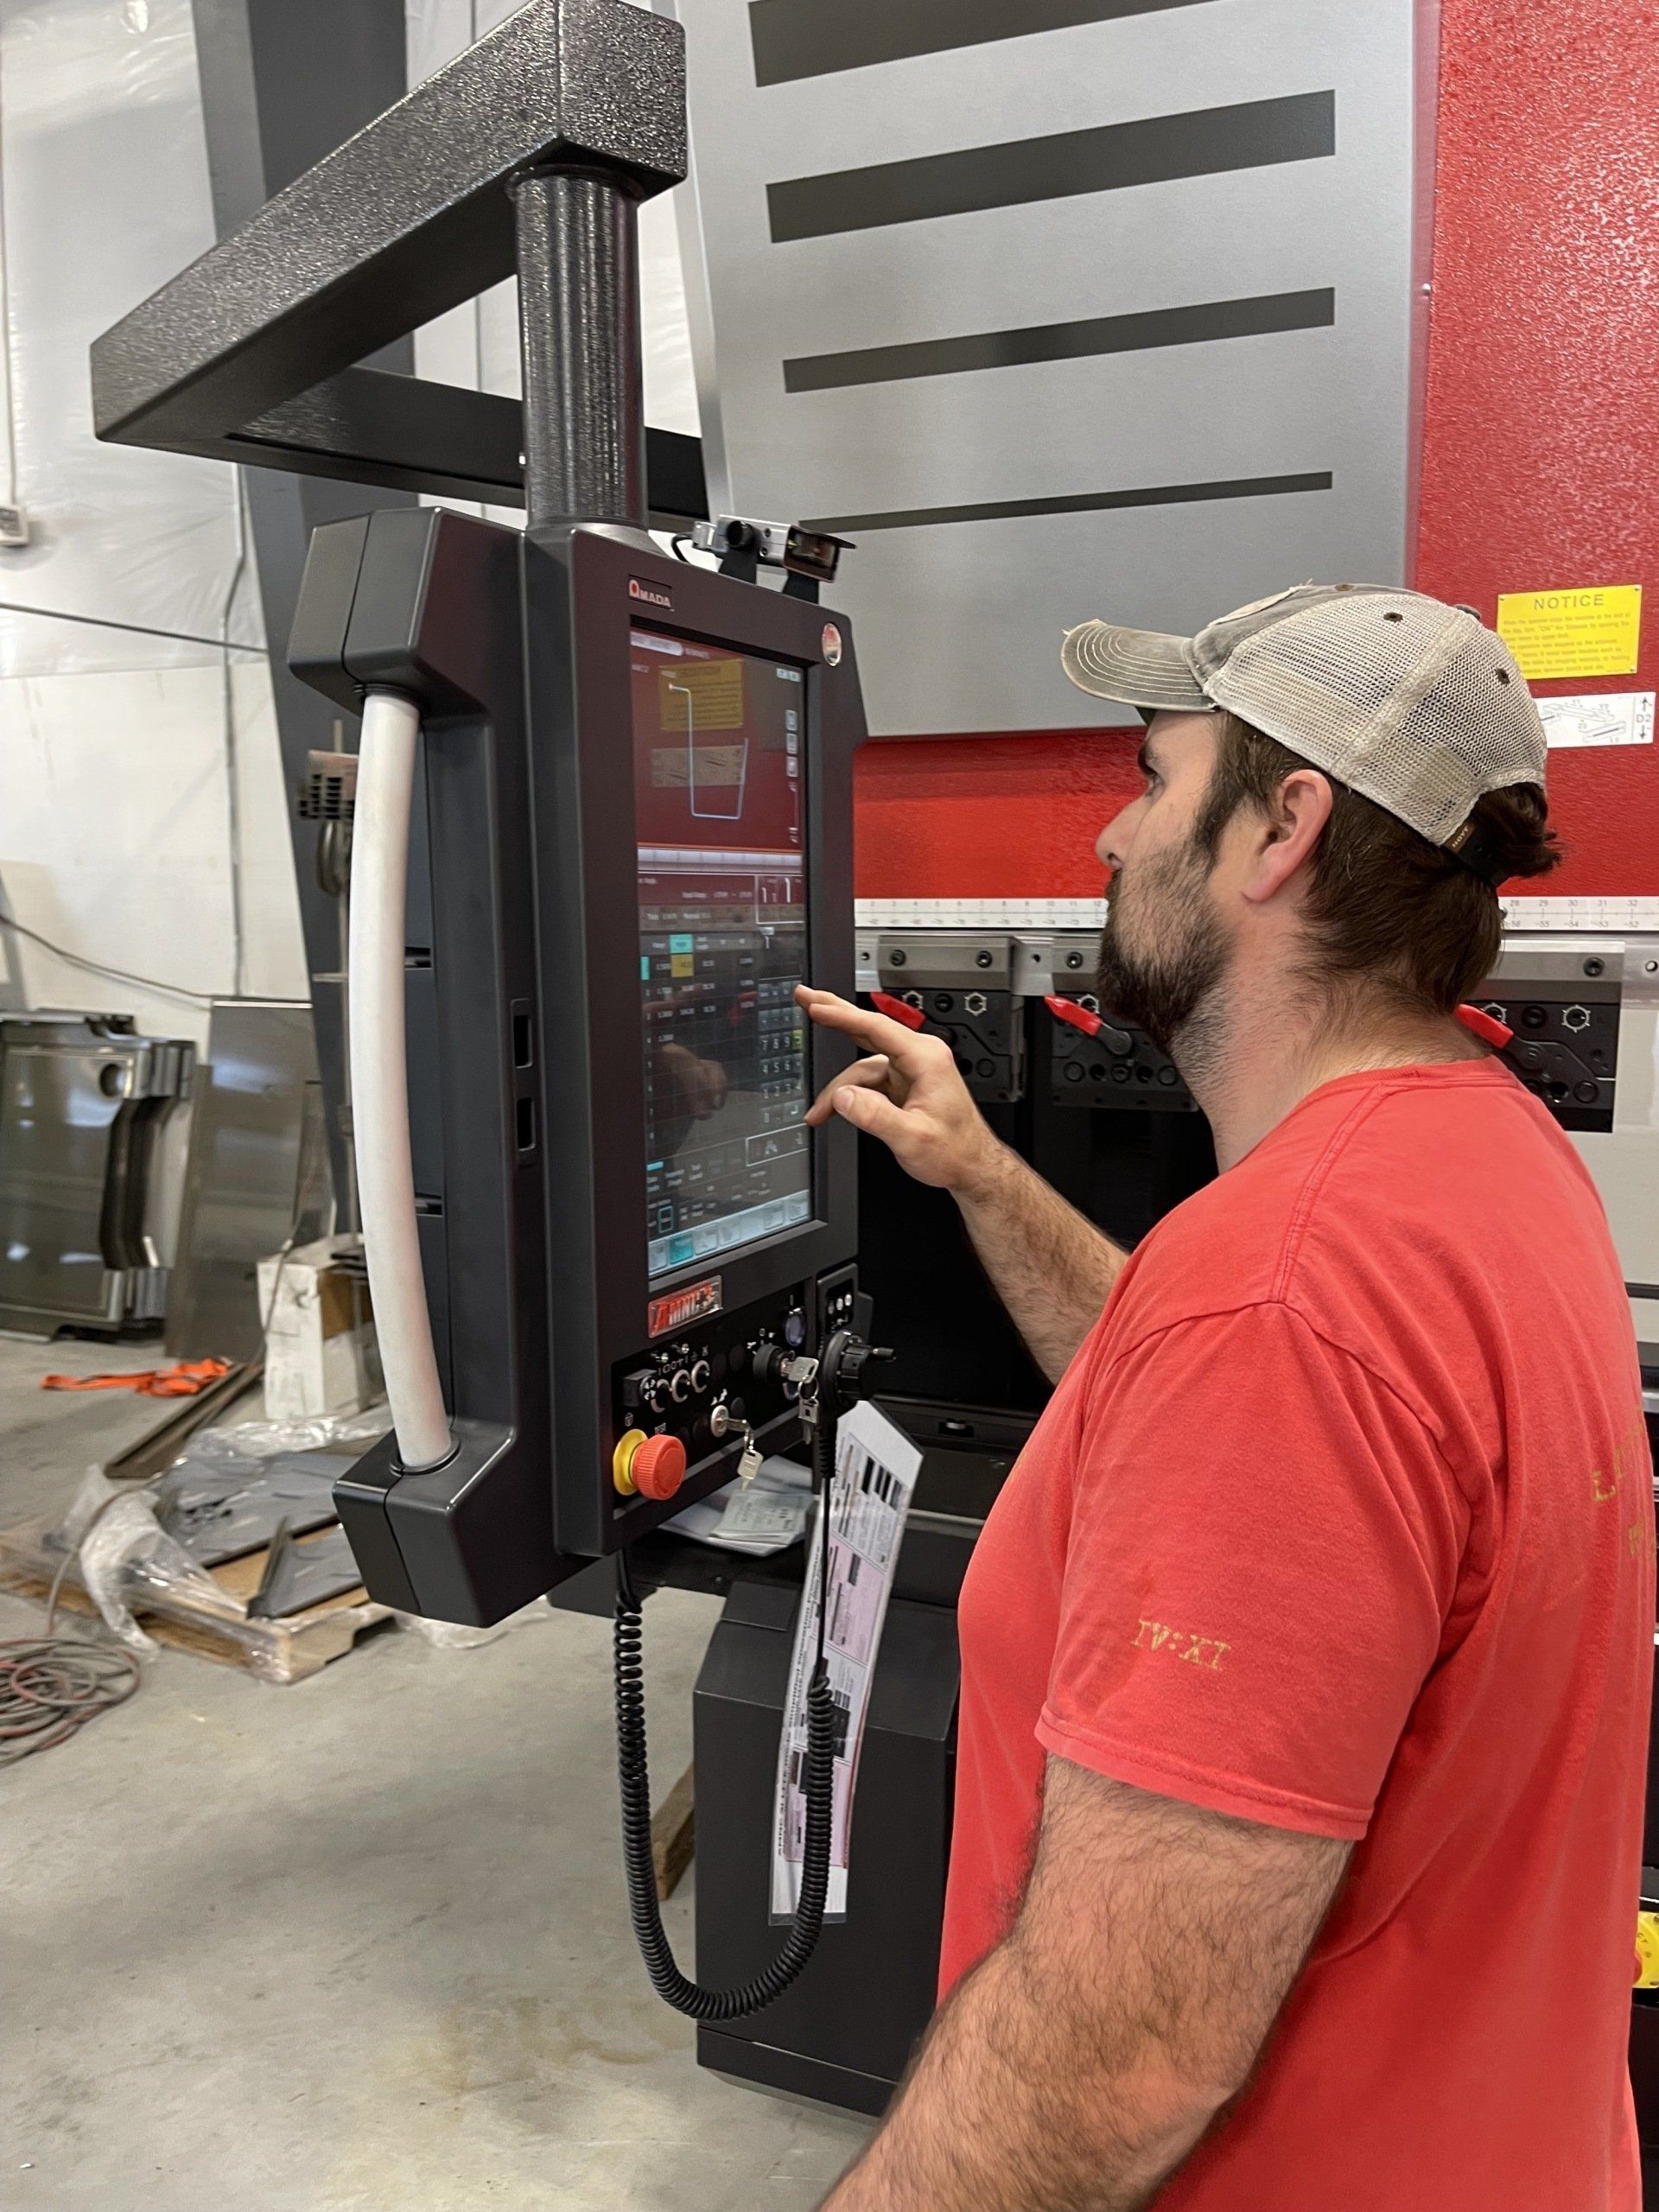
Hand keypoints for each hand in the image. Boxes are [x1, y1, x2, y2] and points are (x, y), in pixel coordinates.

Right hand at [796, 986, 1001, 1195]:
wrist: (971, 1166)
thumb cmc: (955, 1151)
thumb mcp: (912, 1138)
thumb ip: (875, 1116)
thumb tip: (844, 1097)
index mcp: (926, 1059)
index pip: (877, 1029)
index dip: (842, 1016)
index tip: (816, 1006)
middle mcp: (918, 1057)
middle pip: (867, 1030)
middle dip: (833, 1013)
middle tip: (804, 997)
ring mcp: (909, 1069)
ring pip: (861, 1067)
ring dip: (837, 1089)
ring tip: (817, 1112)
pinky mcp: (902, 1084)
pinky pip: (868, 1082)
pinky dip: (849, 1095)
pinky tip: (834, 1109)